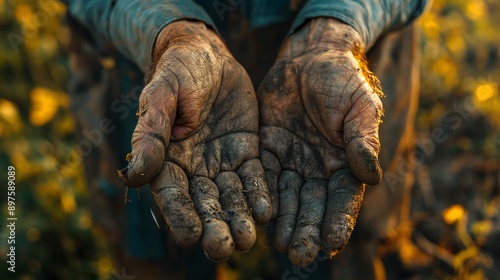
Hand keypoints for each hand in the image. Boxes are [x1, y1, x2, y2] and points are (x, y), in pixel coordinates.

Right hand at [118, 21, 271, 260]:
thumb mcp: (161, 96)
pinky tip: (268, 212)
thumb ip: (151, 134)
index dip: (180, 215)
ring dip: (239, 219)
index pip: (172, 194)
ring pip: (231, 198)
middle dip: (214, 227)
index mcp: (167, 159)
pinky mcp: (246, 153)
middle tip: (224, 249)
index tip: (190, 236)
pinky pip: (254, 178)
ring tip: (249, 240)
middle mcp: (195, 169)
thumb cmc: (177, 72)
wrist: (208, 55)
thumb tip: (135, 176)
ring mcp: (222, 163)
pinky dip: (260, 195)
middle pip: (204, 204)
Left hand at [258, 18, 383, 266]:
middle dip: (307, 230)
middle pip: (312, 205)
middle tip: (300, 255)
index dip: (338, 221)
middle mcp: (316, 170)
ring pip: (285, 198)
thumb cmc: (342, 79)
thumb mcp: (360, 105)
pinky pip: (261, 176)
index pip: (342, 199)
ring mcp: (290, 162)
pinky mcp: (265, 151)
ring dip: (283, 222)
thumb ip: (363, 139)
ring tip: (278, 245)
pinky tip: (256, 216)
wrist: (309, 58)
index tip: (332, 244)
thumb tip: (372, 175)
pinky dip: (259, 197)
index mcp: (345, 163)